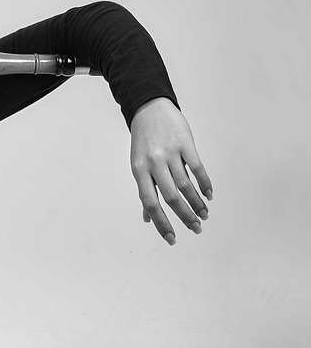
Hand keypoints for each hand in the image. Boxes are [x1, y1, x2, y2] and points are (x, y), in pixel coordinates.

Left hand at [130, 97, 212, 244]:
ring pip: (186, 185)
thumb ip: (145, 190)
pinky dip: (204, 183)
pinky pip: (197, 168)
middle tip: (196, 229)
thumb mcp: (138, 164)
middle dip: (184, 216)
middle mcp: (153, 163)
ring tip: (204, 214)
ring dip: (197, 203)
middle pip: (170, 197)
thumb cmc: (143, 141)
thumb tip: (147, 218)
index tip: (172, 239)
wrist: (150, 108)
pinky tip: (209, 195)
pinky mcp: (185, 143)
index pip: (150, 203)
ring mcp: (170, 152)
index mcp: (139, 170)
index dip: (161, 223)